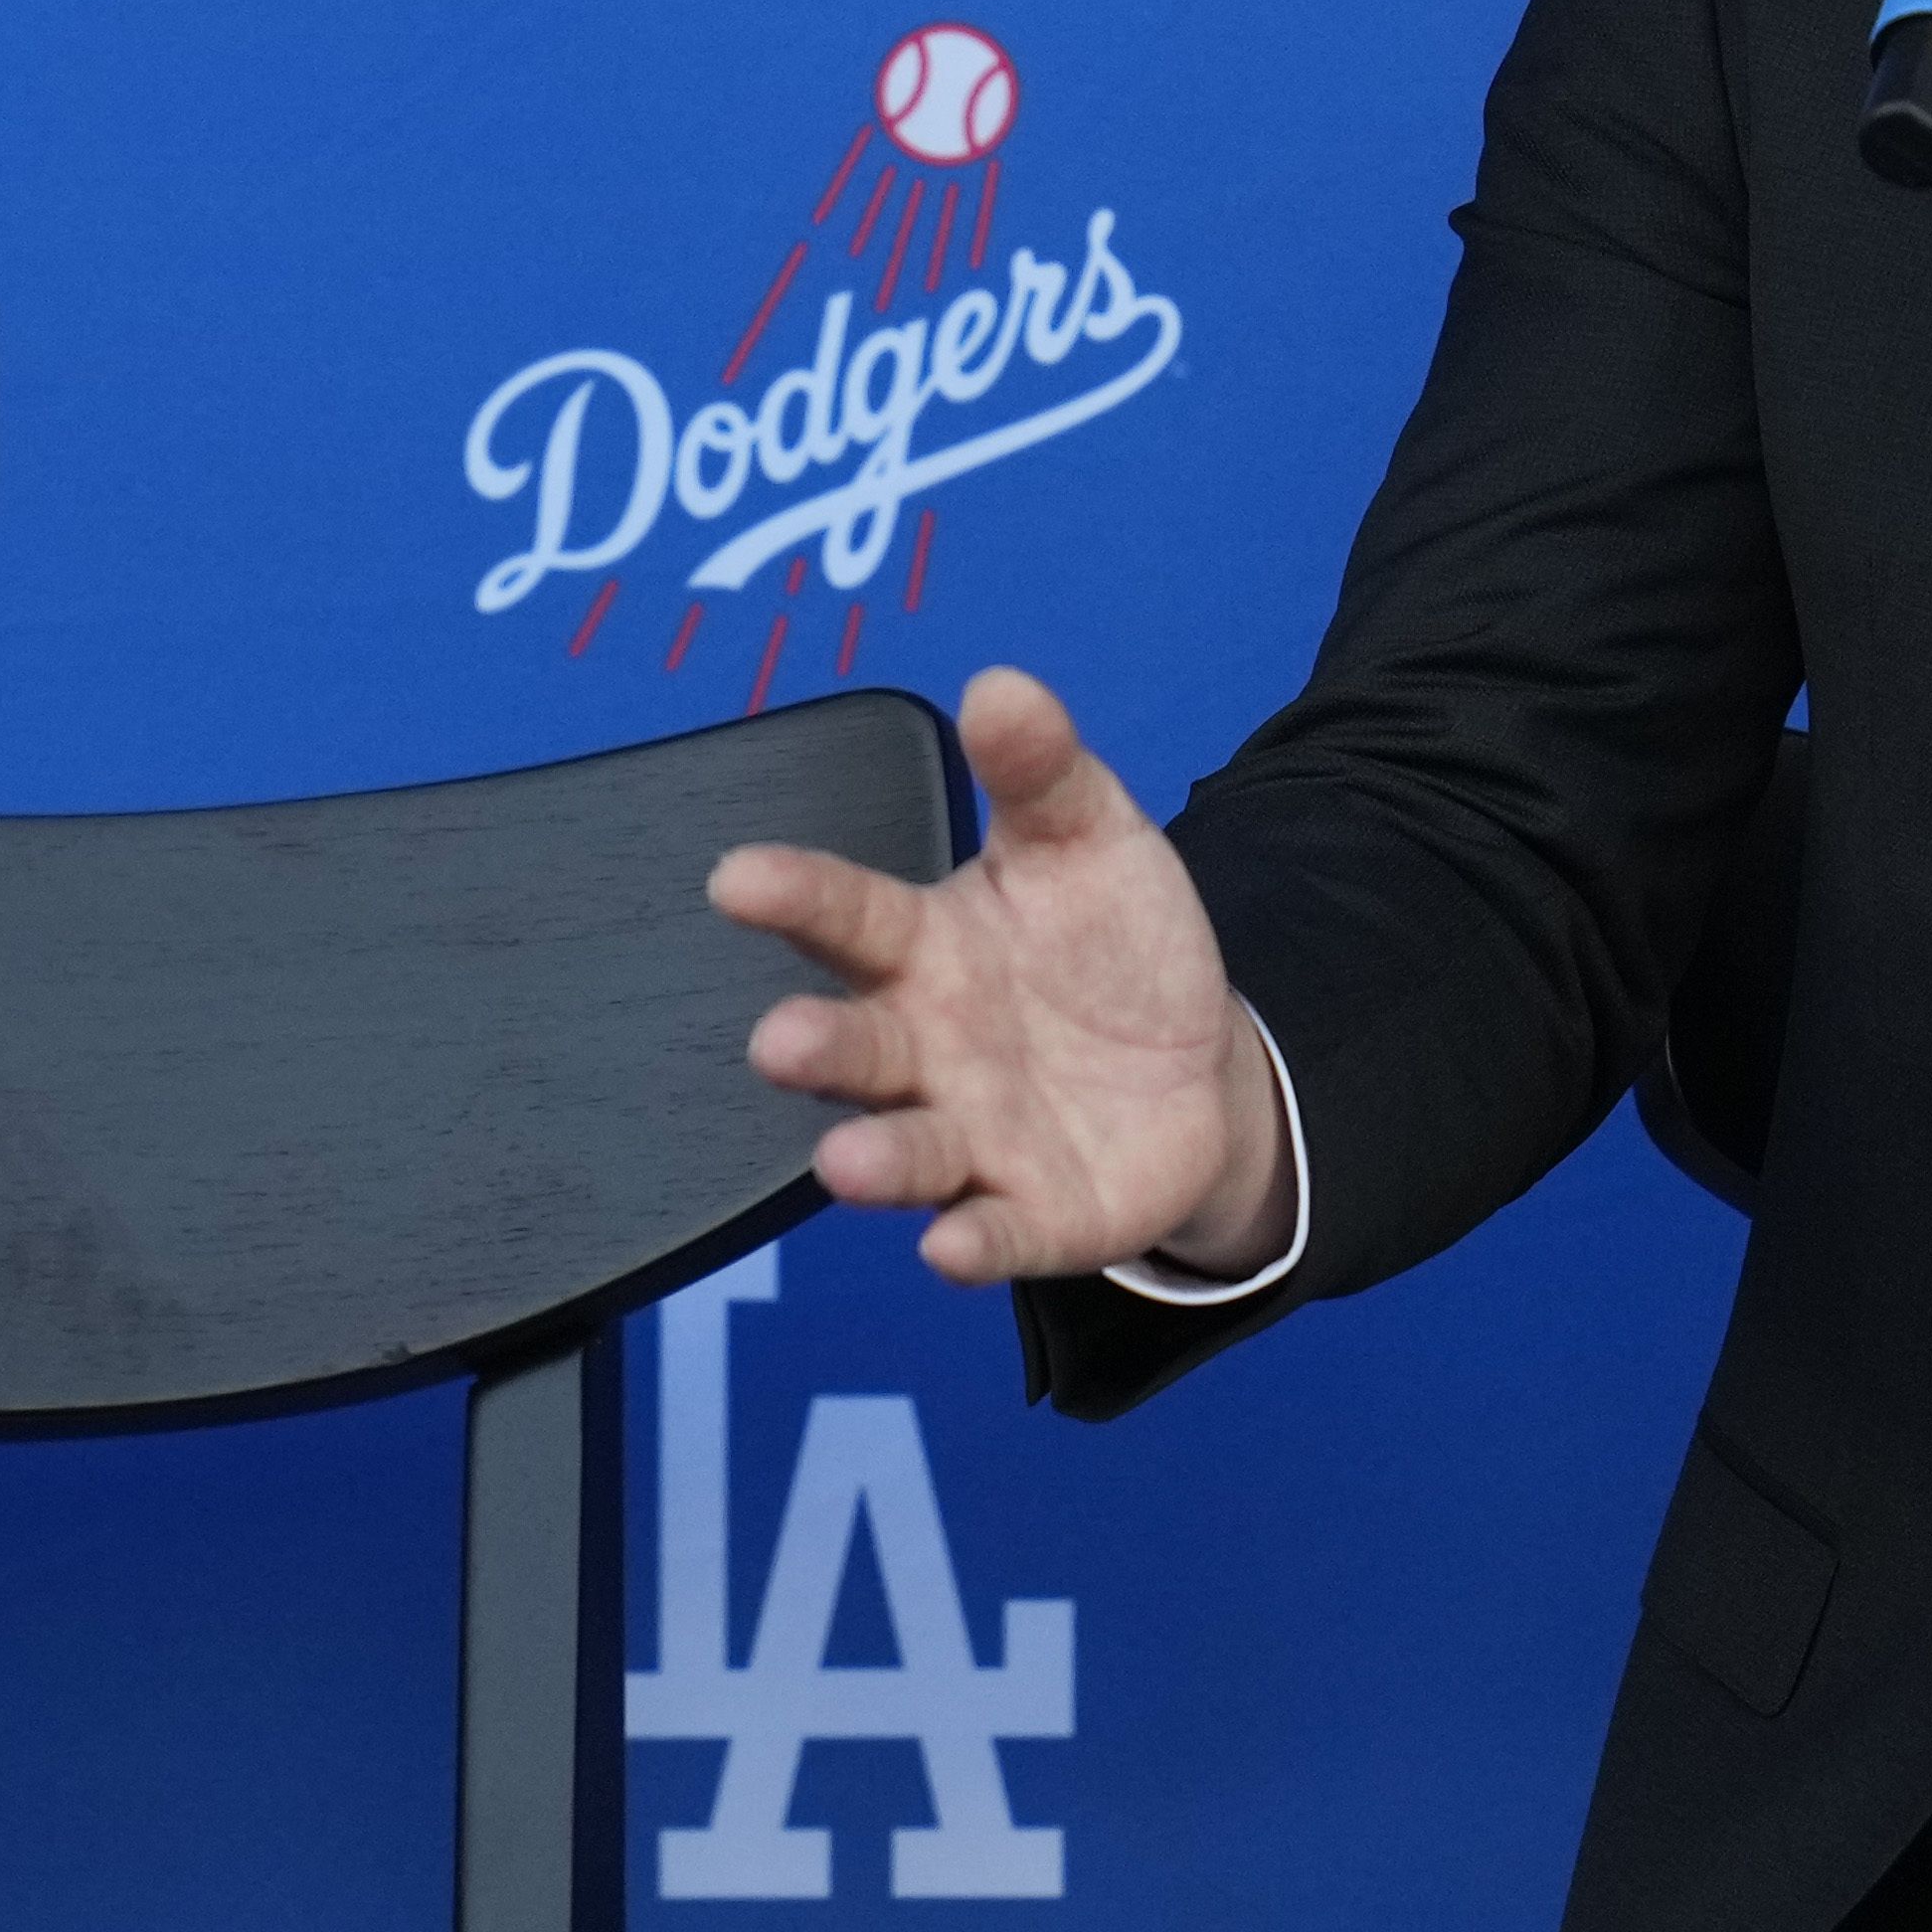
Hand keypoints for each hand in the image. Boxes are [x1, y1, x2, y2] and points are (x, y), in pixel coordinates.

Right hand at [712, 663, 1297, 1290]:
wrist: (1194, 1066)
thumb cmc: (1109, 947)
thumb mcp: (1092, 841)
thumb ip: (1041, 773)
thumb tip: (999, 682)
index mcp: (924, 948)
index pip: (847, 916)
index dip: (794, 897)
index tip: (736, 878)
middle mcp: (924, 1048)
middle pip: (858, 1045)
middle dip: (816, 1045)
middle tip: (778, 1041)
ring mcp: (971, 1136)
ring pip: (906, 1151)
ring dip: (872, 1161)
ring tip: (844, 1161)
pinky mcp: (1030, 1212)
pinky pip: (994, 1232)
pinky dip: (972, 1243)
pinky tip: (949, 1249)